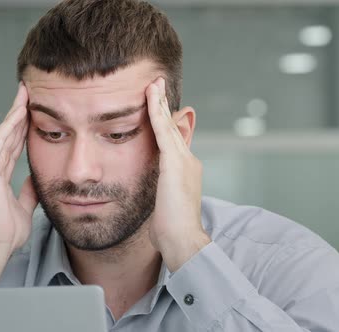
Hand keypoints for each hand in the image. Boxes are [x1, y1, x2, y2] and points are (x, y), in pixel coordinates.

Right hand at [0, 83, 38, 287]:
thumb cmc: (6, 232)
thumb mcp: (24, 206)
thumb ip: (28, 191)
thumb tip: (36, 179)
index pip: (14, 144)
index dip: (23, 127)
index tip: (33, 112)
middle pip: (8, 134)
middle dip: (19, 113)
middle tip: (29, 93)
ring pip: (3, 132)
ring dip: (14, 112)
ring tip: (25, 93)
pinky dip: (9, 125)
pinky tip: (19, 111)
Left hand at [145, 77, 210, 271]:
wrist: (183, 241)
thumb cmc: (170, 229)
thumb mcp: (164, 203)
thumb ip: (161, 189)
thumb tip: (157, 185)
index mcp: (184, 170)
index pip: (173, 139)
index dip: (166, 120)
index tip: (158, 105)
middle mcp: (188, 161)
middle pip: (173, 127)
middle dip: (164, 105)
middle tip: (157, 83)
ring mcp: (184, 161)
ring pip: (169, 124)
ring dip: (160, 102)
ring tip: (153, 82)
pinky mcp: (175, 163)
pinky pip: (163, 131)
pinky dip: (157, 112)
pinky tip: (151, 96)